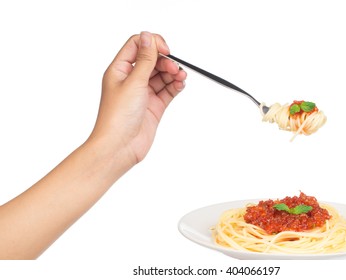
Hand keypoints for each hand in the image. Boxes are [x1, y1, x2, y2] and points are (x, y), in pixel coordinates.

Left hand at [91, 31, 186, 165]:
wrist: (119, 147)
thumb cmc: (117, 117)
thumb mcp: (133, 82)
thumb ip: (145, 59)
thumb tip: (148, 36)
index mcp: (119, 70)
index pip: (137, 46)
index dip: (152, 44)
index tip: (165, 51)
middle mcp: (131, 80)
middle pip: (152, 61)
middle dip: (166, 61)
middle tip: (174, 69)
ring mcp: (143, 94)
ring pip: (162, 76)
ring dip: (173, 74)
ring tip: (180, 78)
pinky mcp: (154, 106)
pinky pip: (167, 91)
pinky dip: (175, 86)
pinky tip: (180, 84)